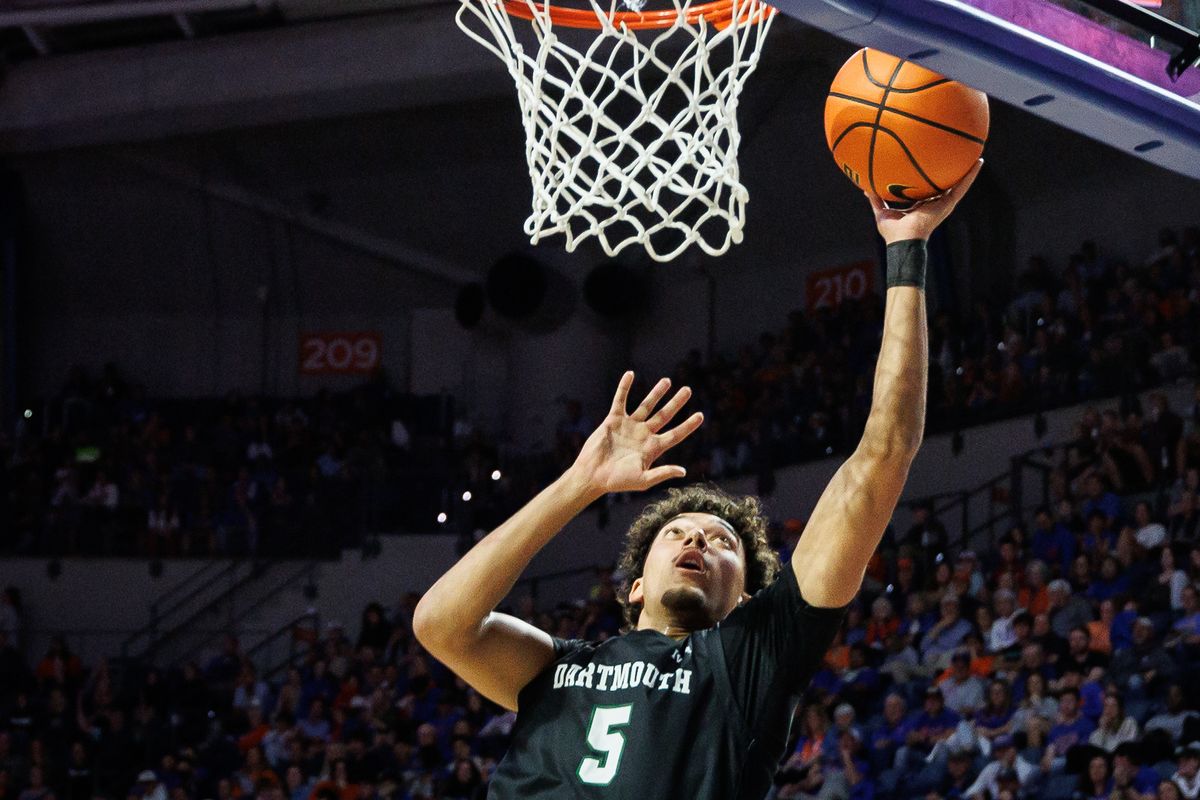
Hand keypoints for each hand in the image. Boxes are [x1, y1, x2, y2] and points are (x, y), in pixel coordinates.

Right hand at [568, 372, 703, 497]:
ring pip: (646, 405)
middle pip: (665, 415)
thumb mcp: (643, 480)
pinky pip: (620, 400)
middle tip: (688, 390)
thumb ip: (662, 473)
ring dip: (657, 393)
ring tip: (667, 381)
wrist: (592, 475)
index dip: (688, 425)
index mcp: (653, 449)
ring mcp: (629, 426)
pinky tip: (630, 374)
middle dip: (676, 403)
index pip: (676, 434)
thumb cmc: (617, 482)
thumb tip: (683, 471)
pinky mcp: (614, 420)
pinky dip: (625, 387)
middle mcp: (643, 435)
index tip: (701, 415)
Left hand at [866, 159, 982, 243]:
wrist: (904, 240)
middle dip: (951, 173)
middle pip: (946, 185)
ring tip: (975, 156)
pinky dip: (971, 175)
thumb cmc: (894, 232)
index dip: (932, 180)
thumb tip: (866, 188)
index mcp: (922, 206)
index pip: (929, 190)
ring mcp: (943, 204)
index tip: (934, 168)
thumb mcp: (883, 212)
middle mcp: (935, 204)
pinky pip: (962, 187)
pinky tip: (978, 163)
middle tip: (957, 157)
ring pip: (959, 184)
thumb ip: (876, 200)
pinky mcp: (948, 203)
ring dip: (968, 172)